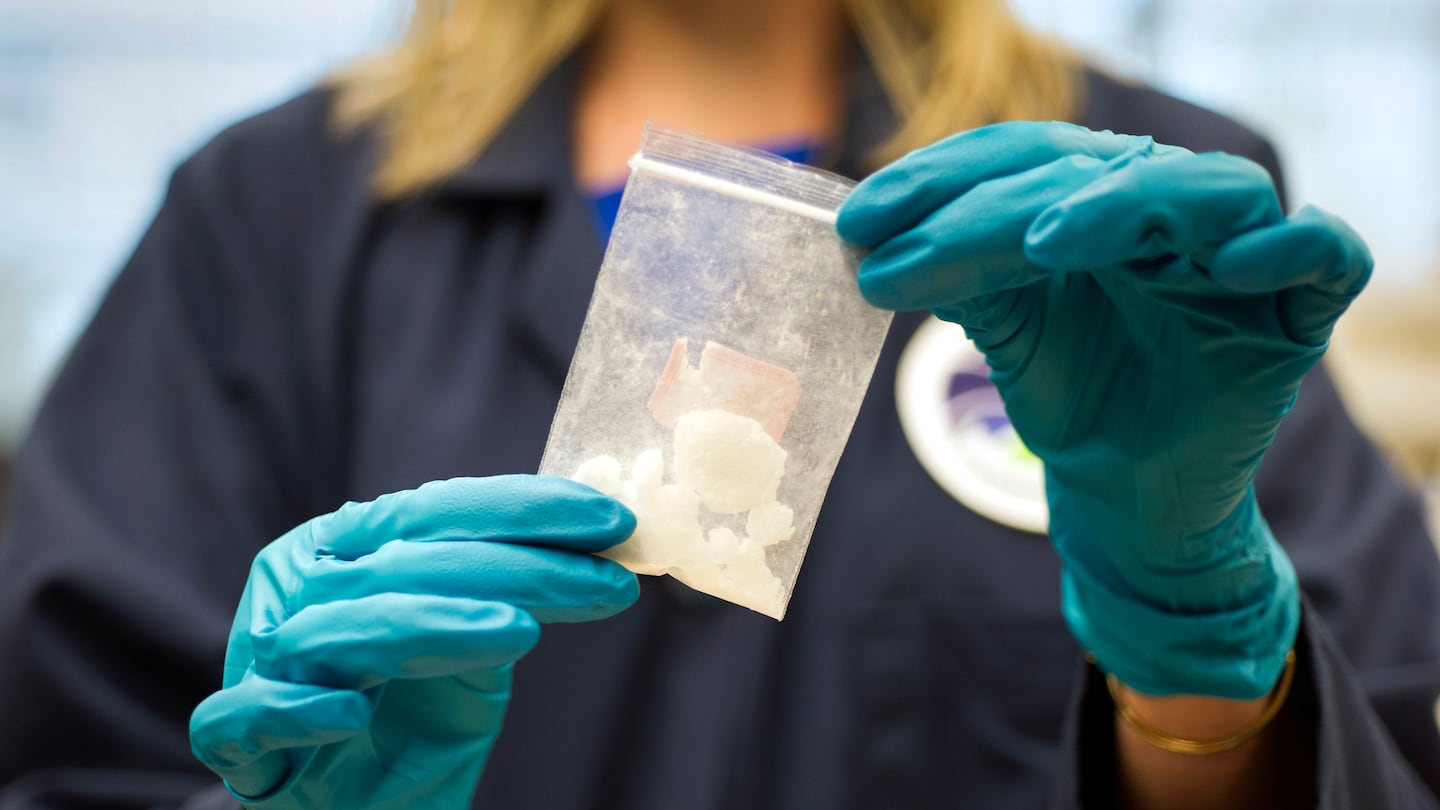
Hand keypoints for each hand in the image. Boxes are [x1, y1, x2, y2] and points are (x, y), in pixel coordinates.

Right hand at [189, 475, 637, 807]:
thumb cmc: (411, 718)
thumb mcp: (474, 646)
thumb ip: (513, 592)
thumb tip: (608, 544)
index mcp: (348, 547)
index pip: (435, 511)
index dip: (522, 509)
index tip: (609, 522)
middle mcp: (301, 589)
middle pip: (402, 563)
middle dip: (514, 566)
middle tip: (603, 578)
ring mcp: (265, 663)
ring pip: (338, 629)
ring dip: (429, 624)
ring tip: (518, 631)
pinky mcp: (237, 744)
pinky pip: (247, 717)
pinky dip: (296, 708)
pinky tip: (353, 711)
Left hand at [837, 122, 1369, 697]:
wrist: (1127, 505)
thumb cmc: (1074, 402)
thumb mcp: (1006, 329)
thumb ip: (960, 274)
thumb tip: (869, 239)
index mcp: (1098, 206)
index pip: (1028, 159)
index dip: (944, 177)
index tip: (857, 222)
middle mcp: (1167, 216)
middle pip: (1098, 170)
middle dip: (992, 204)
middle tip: (903, 244)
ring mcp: (1235, 259)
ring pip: (1208, 190)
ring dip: (1128, 203)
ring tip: (1046, 240)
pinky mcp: (1293, 314)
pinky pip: (1323, 254)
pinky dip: (1290, 243)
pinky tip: (1230, 260)